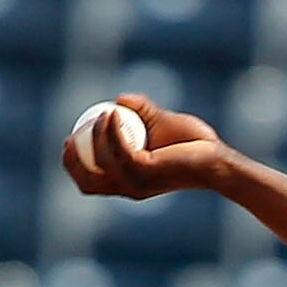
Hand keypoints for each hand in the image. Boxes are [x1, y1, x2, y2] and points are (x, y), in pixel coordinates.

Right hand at [62, 95, 231, 200]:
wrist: (216, 157)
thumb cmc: (192, 144)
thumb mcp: (159, 123)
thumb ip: (140, 111)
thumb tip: (119, 99)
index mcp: (128, 182)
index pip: (91, 183)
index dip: (73, 165)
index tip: (70, 140)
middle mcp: (130, 187)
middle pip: (88, 182)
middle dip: (72, 161)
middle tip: (72, 136)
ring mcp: (137, 182)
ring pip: (101, 162)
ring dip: (95, 136)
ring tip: (103, 114)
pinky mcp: (146, 172)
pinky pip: (119, 149)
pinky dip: (111, 130)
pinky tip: (113, 113)